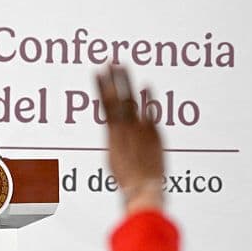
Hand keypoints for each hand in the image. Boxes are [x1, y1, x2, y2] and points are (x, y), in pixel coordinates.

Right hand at [95, 65, 163, 212]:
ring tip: (123, 67)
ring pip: (130, 102)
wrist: (142, 189)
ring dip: (126, 83)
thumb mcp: (114, 157)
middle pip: (116, 99)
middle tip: (110, 61)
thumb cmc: (128, 178)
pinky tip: (147, 85)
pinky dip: (149, 100)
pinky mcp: (154, 135)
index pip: (105, 104)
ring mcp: (139, 130)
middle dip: (112, 79)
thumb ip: (116, 139)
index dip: (101, 87)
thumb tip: (114, 127)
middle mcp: (123, 129)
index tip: (97, 70)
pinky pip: (150, 114)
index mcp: (112, 134)